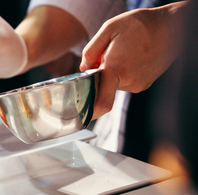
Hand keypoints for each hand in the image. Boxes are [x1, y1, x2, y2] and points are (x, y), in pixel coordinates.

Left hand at [80, 2, 184, 118]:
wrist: (169, 27)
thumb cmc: (137, 25)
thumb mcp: (108, 29)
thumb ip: (90, 52)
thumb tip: (84, 69)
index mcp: (115, 69)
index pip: (102, 102)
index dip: (91, 111)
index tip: (83, 111)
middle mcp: (128, 82)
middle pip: (103, 86)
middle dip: (100, 74)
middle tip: (108, 55)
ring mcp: (138, 85)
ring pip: (114, 84)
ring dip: (113, 72)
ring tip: (124, 53)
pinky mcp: (144, 84)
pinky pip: (125, 82)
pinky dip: (123, 72)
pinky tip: (132, 58)